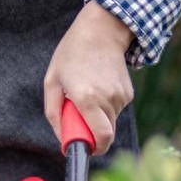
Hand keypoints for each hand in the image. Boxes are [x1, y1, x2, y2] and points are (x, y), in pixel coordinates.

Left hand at [44, 1, 134, 155]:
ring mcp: (121, 96)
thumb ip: (54, 113)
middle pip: (105, 134)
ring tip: (86, 92)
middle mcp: (108, 99)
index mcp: (87, 98)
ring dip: (97, 116)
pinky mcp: (128, 93)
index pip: (101, 138)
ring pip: (110, 122)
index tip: (83, 146)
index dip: (93, 148)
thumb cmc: (71, 55)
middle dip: (91, 132)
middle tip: (77, 115)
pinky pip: (115, 110)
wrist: (100, 31)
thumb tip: (62, 138)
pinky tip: (98, 85)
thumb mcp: (52, 81)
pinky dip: (105, 106)